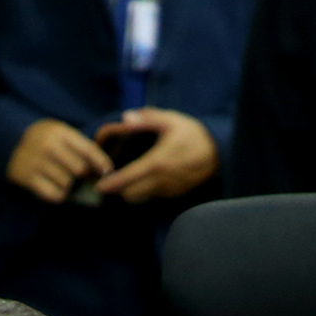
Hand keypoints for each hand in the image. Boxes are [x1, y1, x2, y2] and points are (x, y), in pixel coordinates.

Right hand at [6, 118, 110, 203]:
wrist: (7, 141)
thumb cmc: (42, 139)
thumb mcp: (60, 132)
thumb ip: (80, 145)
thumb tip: (105, 169)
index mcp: (59, 132)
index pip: (88, 149)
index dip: (101, 163)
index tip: (107, 171)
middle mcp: (48, 146)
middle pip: (79, 170)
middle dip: (83, 176)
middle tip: (81, 177)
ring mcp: (37, 163)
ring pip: (67, 184)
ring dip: (69, 186)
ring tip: (64, 180)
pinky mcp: (28, 178)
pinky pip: (54, 195)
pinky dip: (58, 195)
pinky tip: (55, 188)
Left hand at [92, 108, 219, 202]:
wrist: (218, 152)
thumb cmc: (192, 134)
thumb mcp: (170, 120)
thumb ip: (147, 119)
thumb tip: (125, 117)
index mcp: (156, 163)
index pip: (127, 179)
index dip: (110, 184)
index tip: (98, 185)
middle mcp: (160, 181)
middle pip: (129, 195)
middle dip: (117, 190)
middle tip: (107, 180)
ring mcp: (167, 190)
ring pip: (140, 198)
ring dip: (129, 192)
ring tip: (122, 180)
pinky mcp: (172, 194)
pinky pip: (151, 197)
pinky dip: (142, 191)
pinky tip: (140, 180)